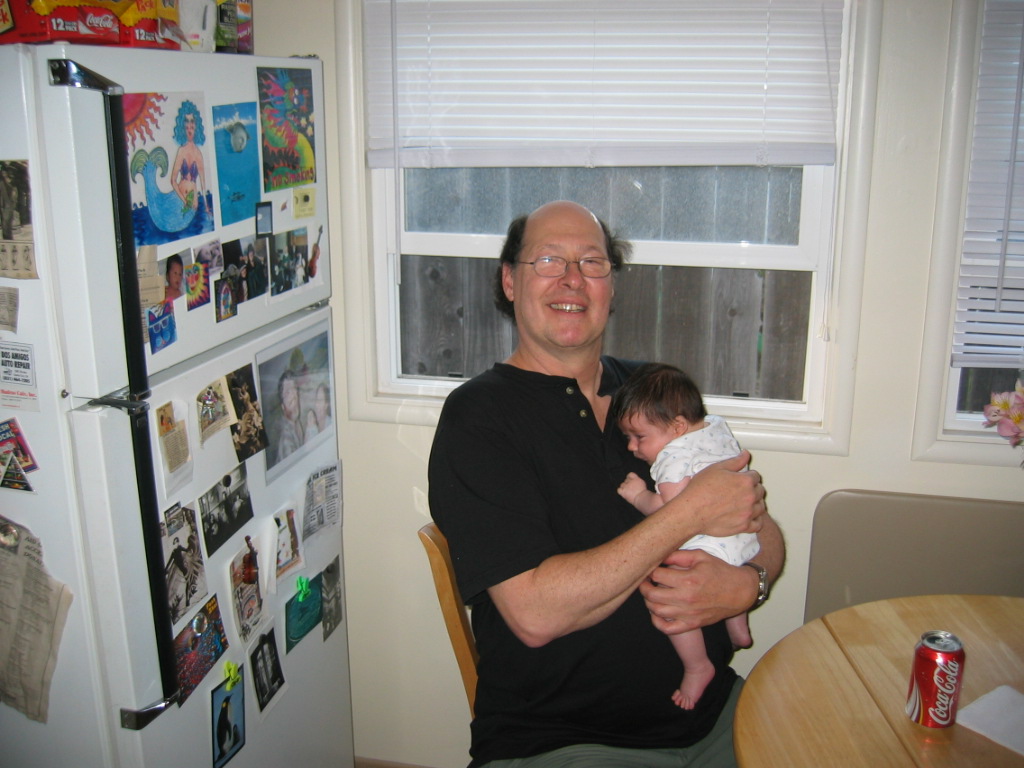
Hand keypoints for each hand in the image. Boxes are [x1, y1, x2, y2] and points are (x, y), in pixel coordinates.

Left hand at [617, 472, 647, 505]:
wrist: (642, 498)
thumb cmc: (644, 493)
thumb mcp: (642, 484)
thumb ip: (637, 482)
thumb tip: (635, 482)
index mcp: (636, 479)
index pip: (630, 474)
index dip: (629, 477)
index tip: (630, 480)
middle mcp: (630, 481)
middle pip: (626, 480)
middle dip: (627, 484)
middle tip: (630, 489)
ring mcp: (626, 486)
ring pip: (622, 484)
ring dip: (624, 487)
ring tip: (627, 492)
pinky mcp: (623, 491)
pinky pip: (619, 490)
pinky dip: (620, 491)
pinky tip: (623, 493)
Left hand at [639, 549, 756, 633]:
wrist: (741, 592)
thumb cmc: (720, 571)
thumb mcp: (701, 556)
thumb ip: (678, 555)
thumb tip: (659, 555)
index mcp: (688, 580)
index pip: (657, 575)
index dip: (650, 570)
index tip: (650, 568)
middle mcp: (686, 598)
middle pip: (652, 594)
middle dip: (644, 586)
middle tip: (645, 581)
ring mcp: (689, 614)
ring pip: (656, 611)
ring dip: (648, 601)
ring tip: (651, 593)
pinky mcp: (692, 624)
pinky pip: (668, 628)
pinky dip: (657, 622)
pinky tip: (657, 612)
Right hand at [681, 451, 763, 537]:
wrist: (692, 511)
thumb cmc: (701, 489)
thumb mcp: (716, 469)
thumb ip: (735, 461)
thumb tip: (746, 454)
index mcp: (745, 481)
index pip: (755, 476)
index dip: (747, 476)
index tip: (740, 479)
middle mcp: (750, 497)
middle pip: (760, 491)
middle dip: (752, 489)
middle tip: (739, 491)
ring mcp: (748, 513)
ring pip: (760, 507)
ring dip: (755, 504)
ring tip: (742, 503)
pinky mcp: (744, 526)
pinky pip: (758, 524)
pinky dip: (755, 520)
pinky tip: (746, 516)